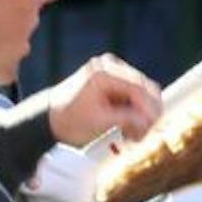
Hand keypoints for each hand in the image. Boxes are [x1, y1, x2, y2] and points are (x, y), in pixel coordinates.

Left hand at [47, 54, 163, 146]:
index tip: (153, 127)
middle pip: (144, 87)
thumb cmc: (69, 121)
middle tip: (142, 135)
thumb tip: (150, 120)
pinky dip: (133, 112)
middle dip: (147, 112)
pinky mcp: (111, 80)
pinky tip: (128, 129)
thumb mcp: (100, 122)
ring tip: (133, 136)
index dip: (149, 108)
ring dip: (141, 114)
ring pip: (141, 92)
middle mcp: (109, 66)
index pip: (138, 87)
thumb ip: (127, 118)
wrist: (48, 119)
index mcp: (103, 73)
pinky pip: (132, 95)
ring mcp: (110, 71)